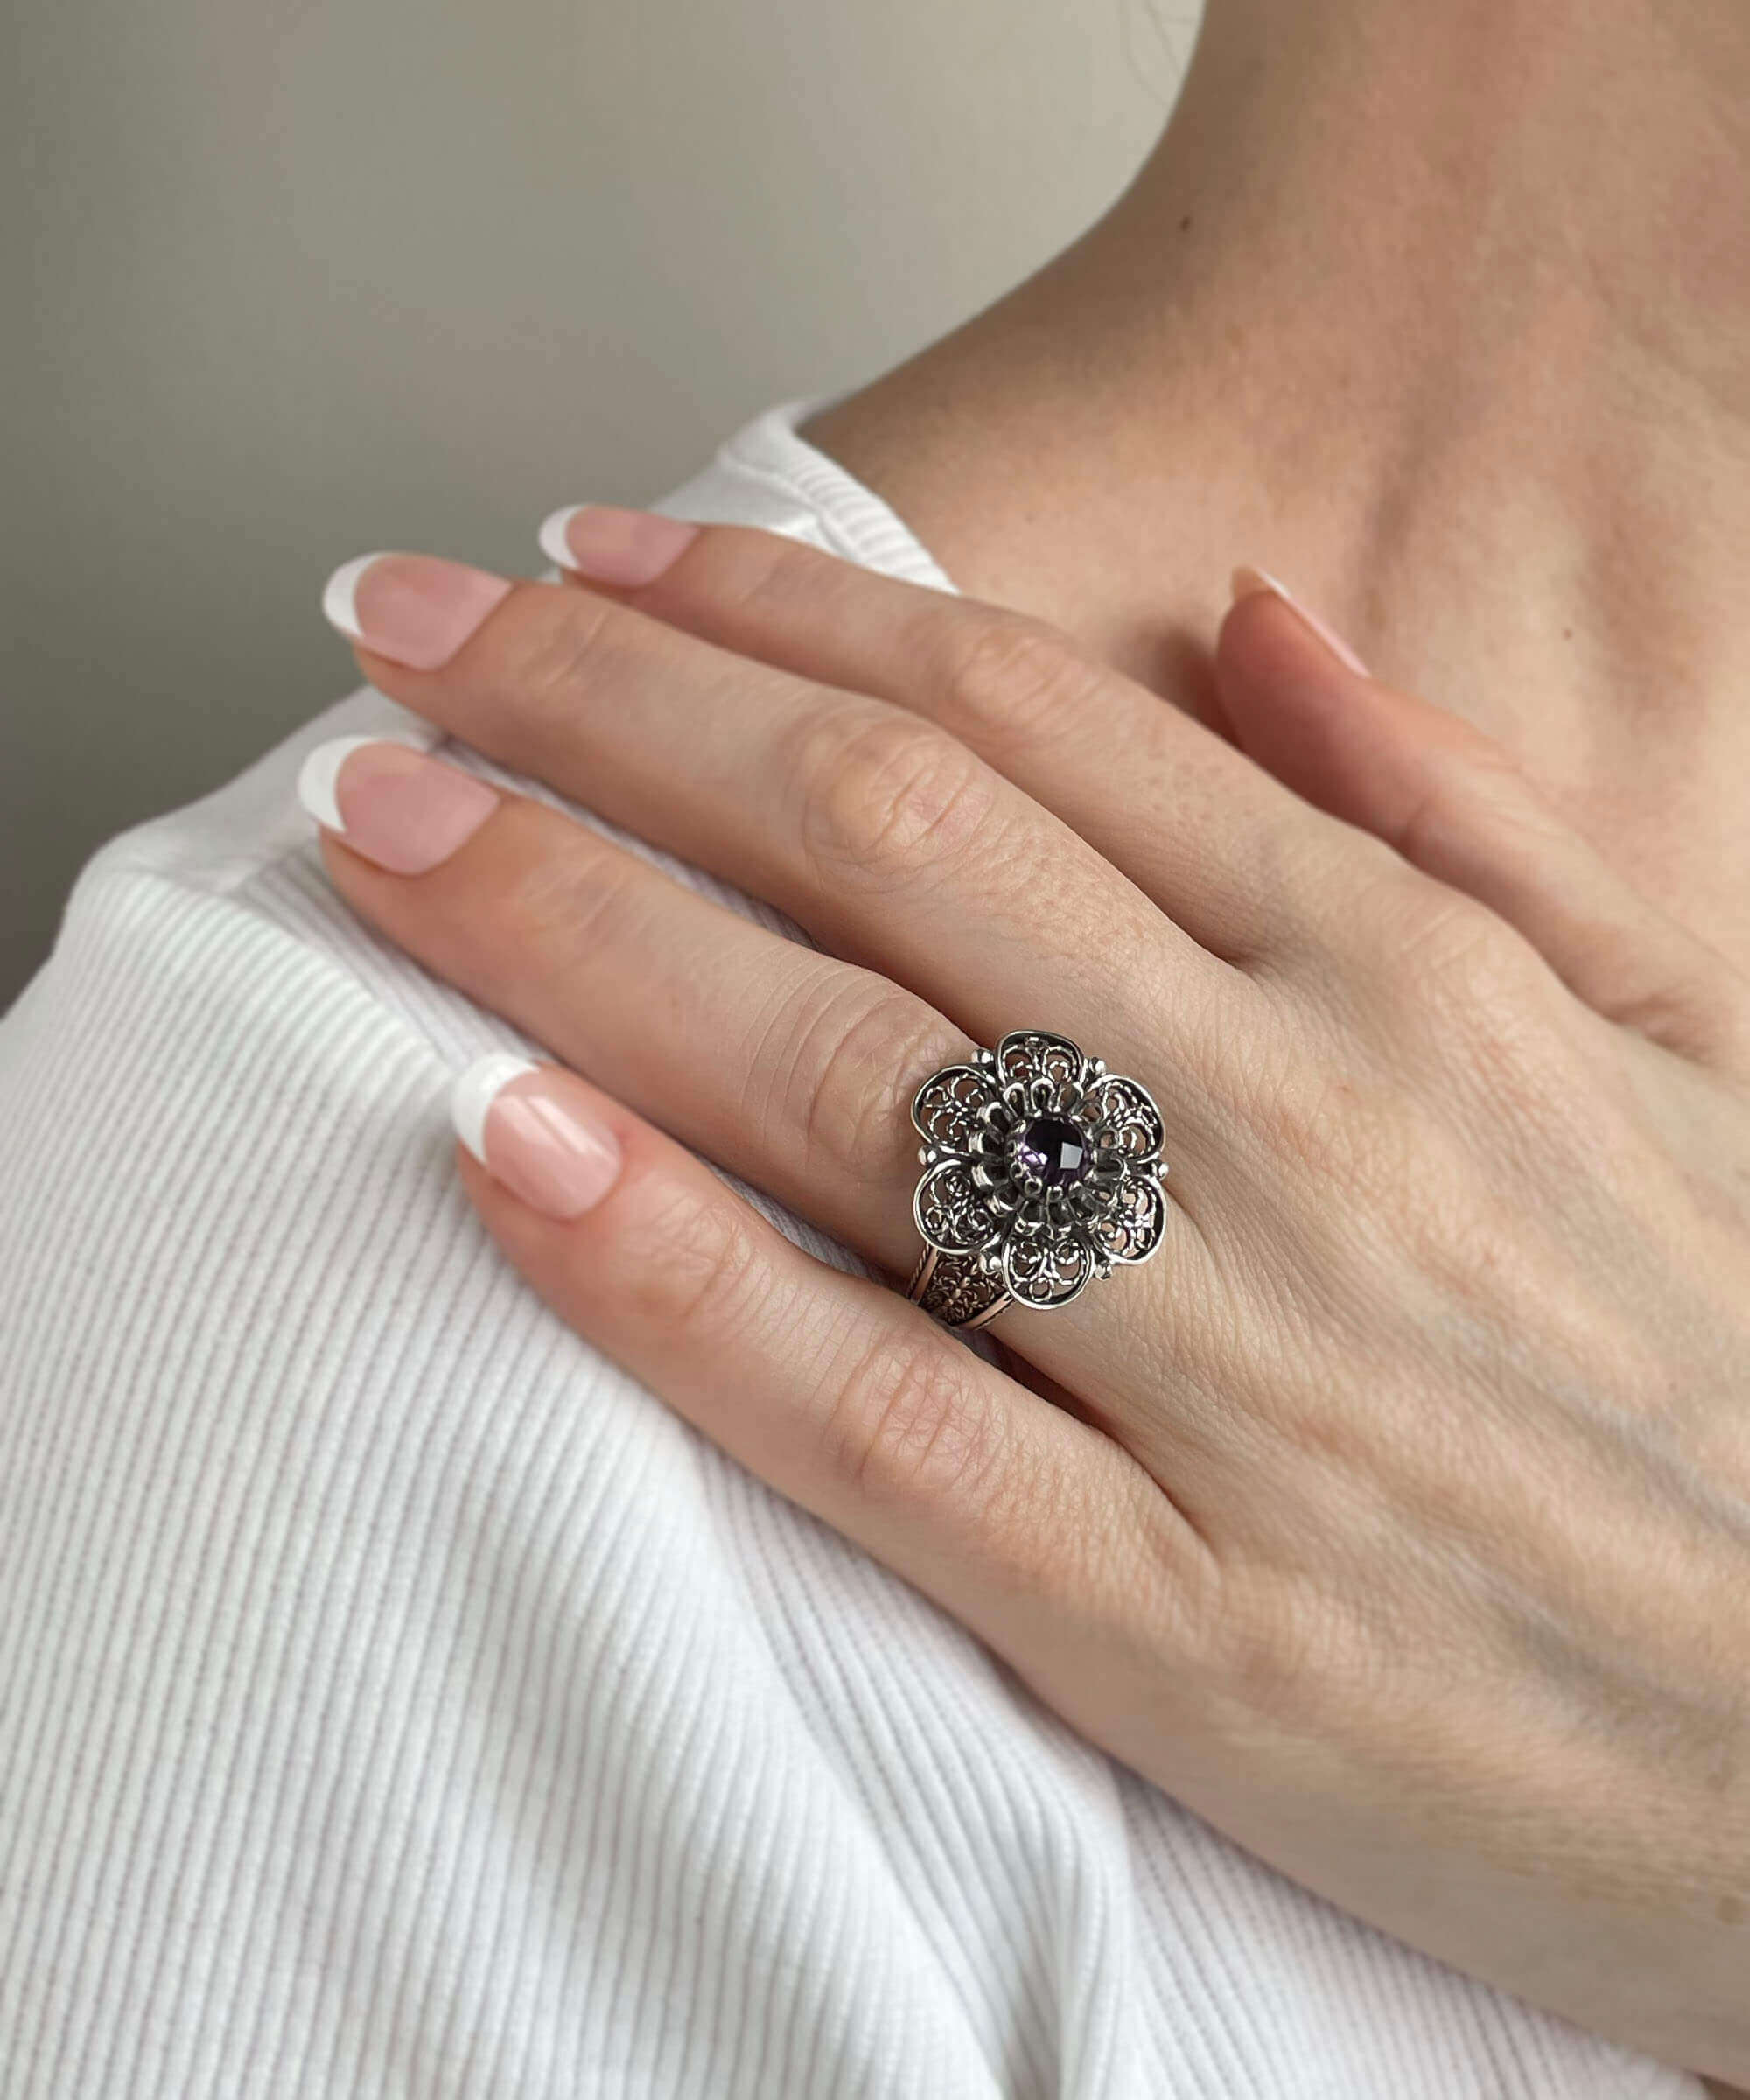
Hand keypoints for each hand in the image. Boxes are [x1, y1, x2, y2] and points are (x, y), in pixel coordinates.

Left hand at [307, 512, 1749, 2081]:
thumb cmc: (1738, 1371)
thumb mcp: (1671, 1029)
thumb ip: (1452, 814)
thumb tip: (1248, 618)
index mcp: (1401, 968)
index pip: (1018, 714)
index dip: (766, 613)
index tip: (584, 561)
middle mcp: (1297, 1119)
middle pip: (878, 839)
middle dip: (600, 713)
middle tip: (398, 640)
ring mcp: (1233, 1366)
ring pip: (840, 1083)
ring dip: (572, 928)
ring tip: (379, 829)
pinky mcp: (1184, 1618)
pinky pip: (880, 1413)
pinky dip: (681, 1277)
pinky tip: (508, 1155)